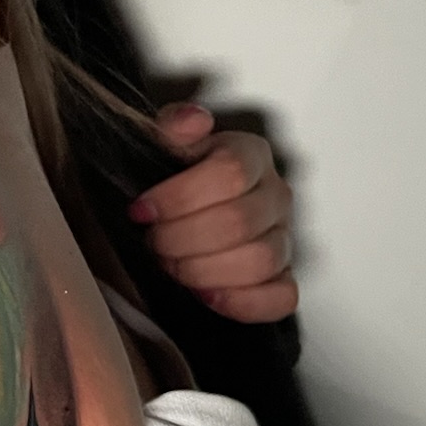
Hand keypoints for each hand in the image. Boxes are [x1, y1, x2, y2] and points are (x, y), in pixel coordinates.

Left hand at [129, 104, 298, 322]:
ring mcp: (284, 238)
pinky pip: (281, 297)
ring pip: (261, 260)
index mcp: (250, 155)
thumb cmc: (172, 182)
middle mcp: (275, 195)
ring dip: (203, 271)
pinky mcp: (283, 279)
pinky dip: (243, 303)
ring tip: (173, 267)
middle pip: (239, 221)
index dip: (179, 197)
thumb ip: (172, 129)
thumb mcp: (163, 147)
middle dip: (182, 239)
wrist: (179, 217)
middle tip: (153, 242)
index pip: (230, 173)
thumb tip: (190, 123)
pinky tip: (206, 296)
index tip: (141, 210)